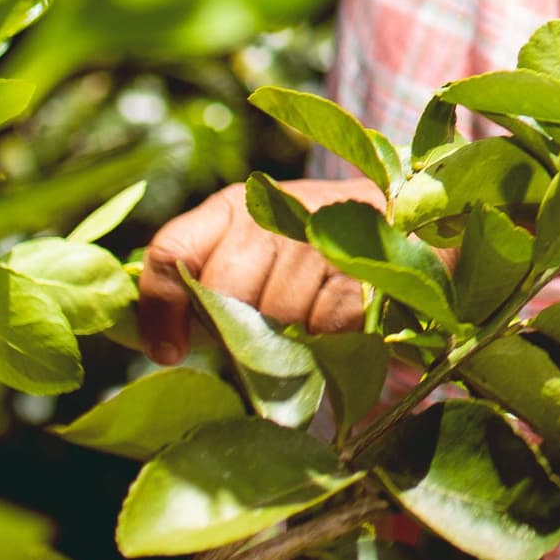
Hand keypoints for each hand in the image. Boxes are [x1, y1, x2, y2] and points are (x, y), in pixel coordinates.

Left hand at [136, 176, 380, 364]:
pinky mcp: (358, 270)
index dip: (160, 306)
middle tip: (258, 333)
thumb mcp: (252, 250)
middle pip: (223, 293)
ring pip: (273, 315)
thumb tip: (160, 345)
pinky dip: (324, 337)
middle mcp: (271, 215)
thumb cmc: (309, 250)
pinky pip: (320, 327)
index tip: (166, 350)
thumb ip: (205, 284)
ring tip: (303, 322)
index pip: (172, 252)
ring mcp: (319, 239)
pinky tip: (333, 320)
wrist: (400, 220)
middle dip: (234, 327)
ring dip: (284, 336)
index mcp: (234, 208)